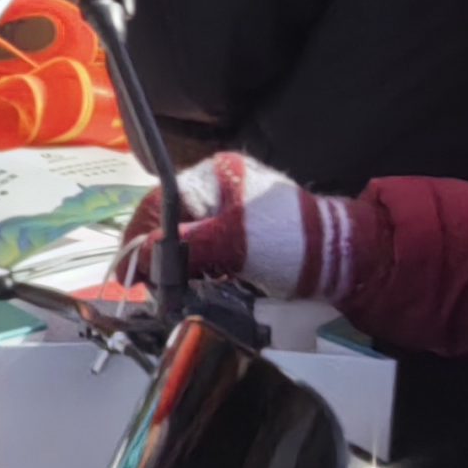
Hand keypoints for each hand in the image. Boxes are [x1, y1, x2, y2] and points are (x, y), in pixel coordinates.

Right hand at [118, 154, 366, 305]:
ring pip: (184, 238)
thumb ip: (185, 248)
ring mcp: (228, 212)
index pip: (160, 202)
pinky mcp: (239, 236)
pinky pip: (203, 251)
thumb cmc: (290, 242)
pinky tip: (197, 286)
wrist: (339, 259)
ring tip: (172, 291)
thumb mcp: (233, 244)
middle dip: (156, 254)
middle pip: (168, 220)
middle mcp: (217, 188)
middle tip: (151, 287)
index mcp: (213, 176)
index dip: (138, 236)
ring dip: (176, 265)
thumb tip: (140, 257)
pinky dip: (196, 270)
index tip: (128, 271)